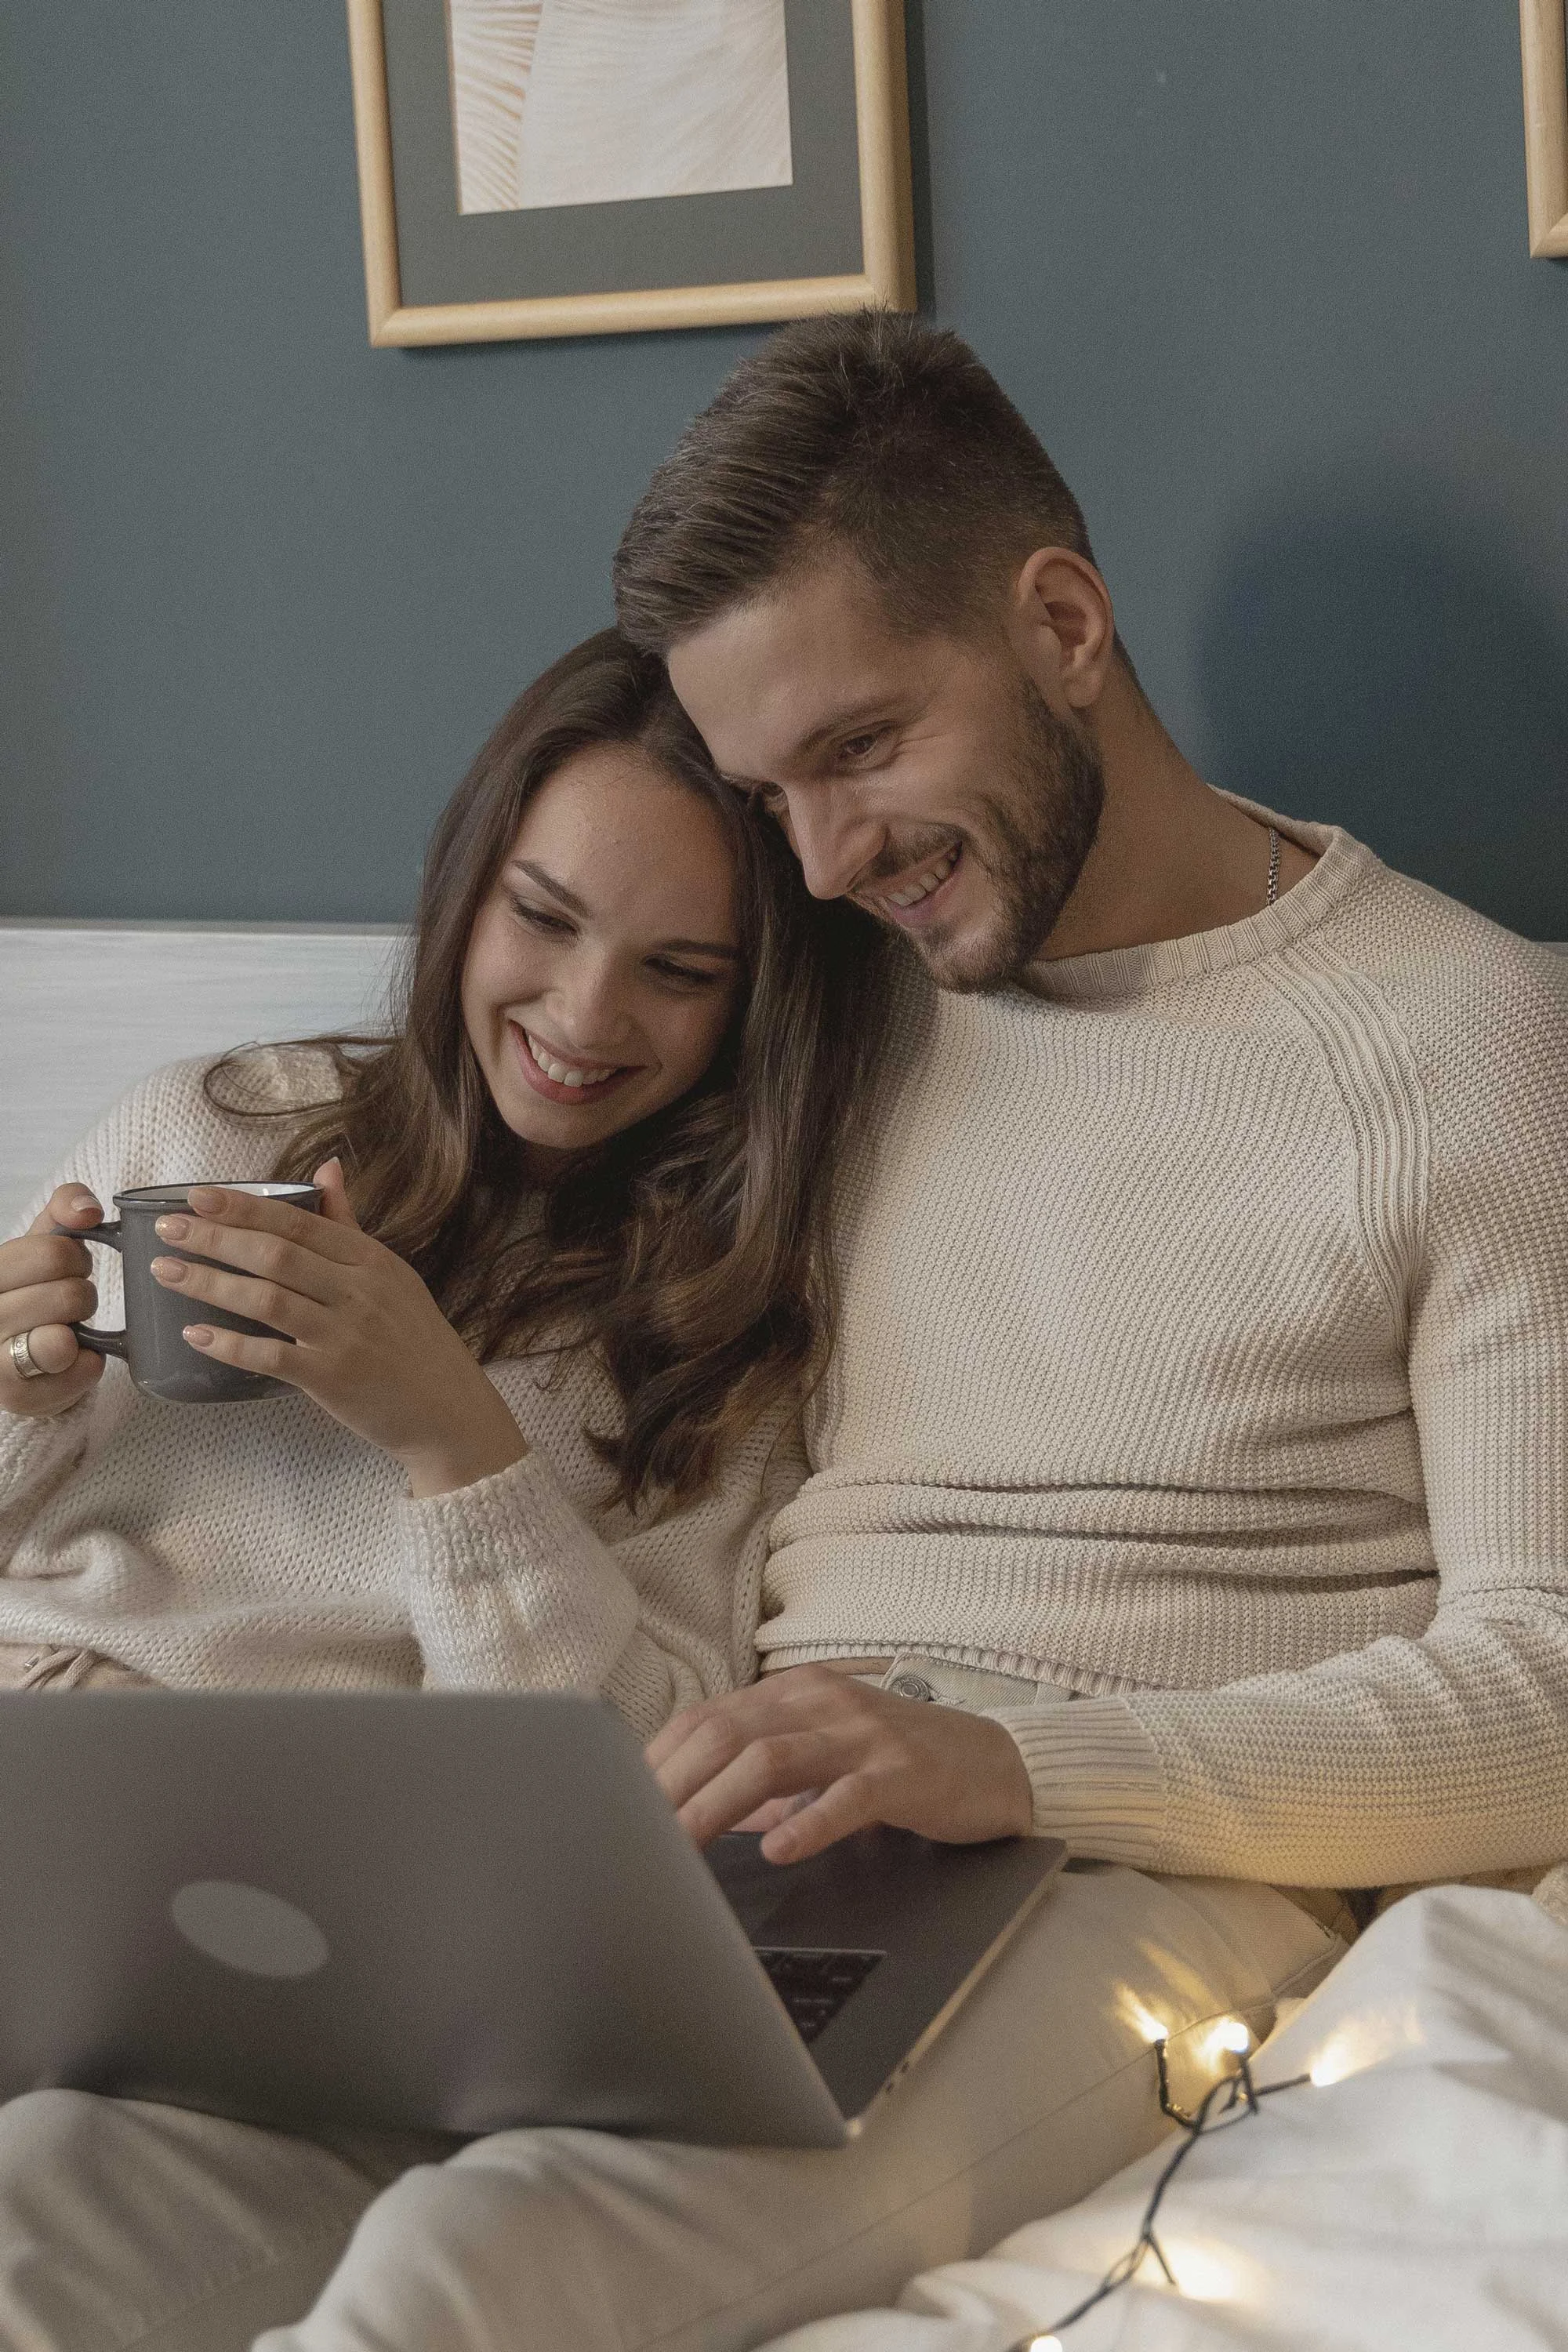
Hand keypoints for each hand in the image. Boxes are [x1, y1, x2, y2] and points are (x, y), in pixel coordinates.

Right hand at [0, 1187, 106, 1418]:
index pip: (52, 1253)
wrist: (18, 1357)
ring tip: (65, 1329)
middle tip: (67, 1303)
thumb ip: (63, 1212)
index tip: (63, 1268)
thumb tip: (87, 1210)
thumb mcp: (40, 1242)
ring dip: (81, 1328)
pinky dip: (88, 1363)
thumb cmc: (31, 1289)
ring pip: (64, 1338)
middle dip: (81, 1295)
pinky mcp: (16, 1397)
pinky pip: (80, 1372)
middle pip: (68, 1295)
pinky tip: (69, 1359)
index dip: (74, 1258)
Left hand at [149, 1161, 528, 1494]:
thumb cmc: (414, 1340)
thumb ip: (349, 1224)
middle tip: (166, 1230)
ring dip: (210, 1283)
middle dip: (215, 1238)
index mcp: (371, 1260)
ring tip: (165, 1272)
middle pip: (276, 1255)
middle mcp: (359, 1292)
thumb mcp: (390, 1275)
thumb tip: (327, 1168)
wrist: (448, 1411)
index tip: (197, 1196)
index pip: (299, 1222)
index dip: (244, 1207)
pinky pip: (271, 1356)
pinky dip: (229, 1345)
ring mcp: (346, 1335)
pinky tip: (195, 1334)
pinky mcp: (334, 1378)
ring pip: (267, 1299)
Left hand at [646, 1664, 1033, 1863]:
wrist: (996, 1764)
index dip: (656, 1762)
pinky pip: (848, 1796)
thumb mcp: (822, 1759)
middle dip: (671, 1787)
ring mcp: (863, 1734)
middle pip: (724, 1735)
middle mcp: (821, 1702)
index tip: (618, 1805)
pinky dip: (808, 1823)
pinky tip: (778, 1851)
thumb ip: (762, 1779)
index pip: (704, 1718)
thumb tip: (692, 1815)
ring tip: (680, 1849)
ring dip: (716, 1807)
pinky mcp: (903, 1773)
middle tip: (631, 1837)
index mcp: (793, 1694)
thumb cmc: (898, 1765)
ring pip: (771, 1761)